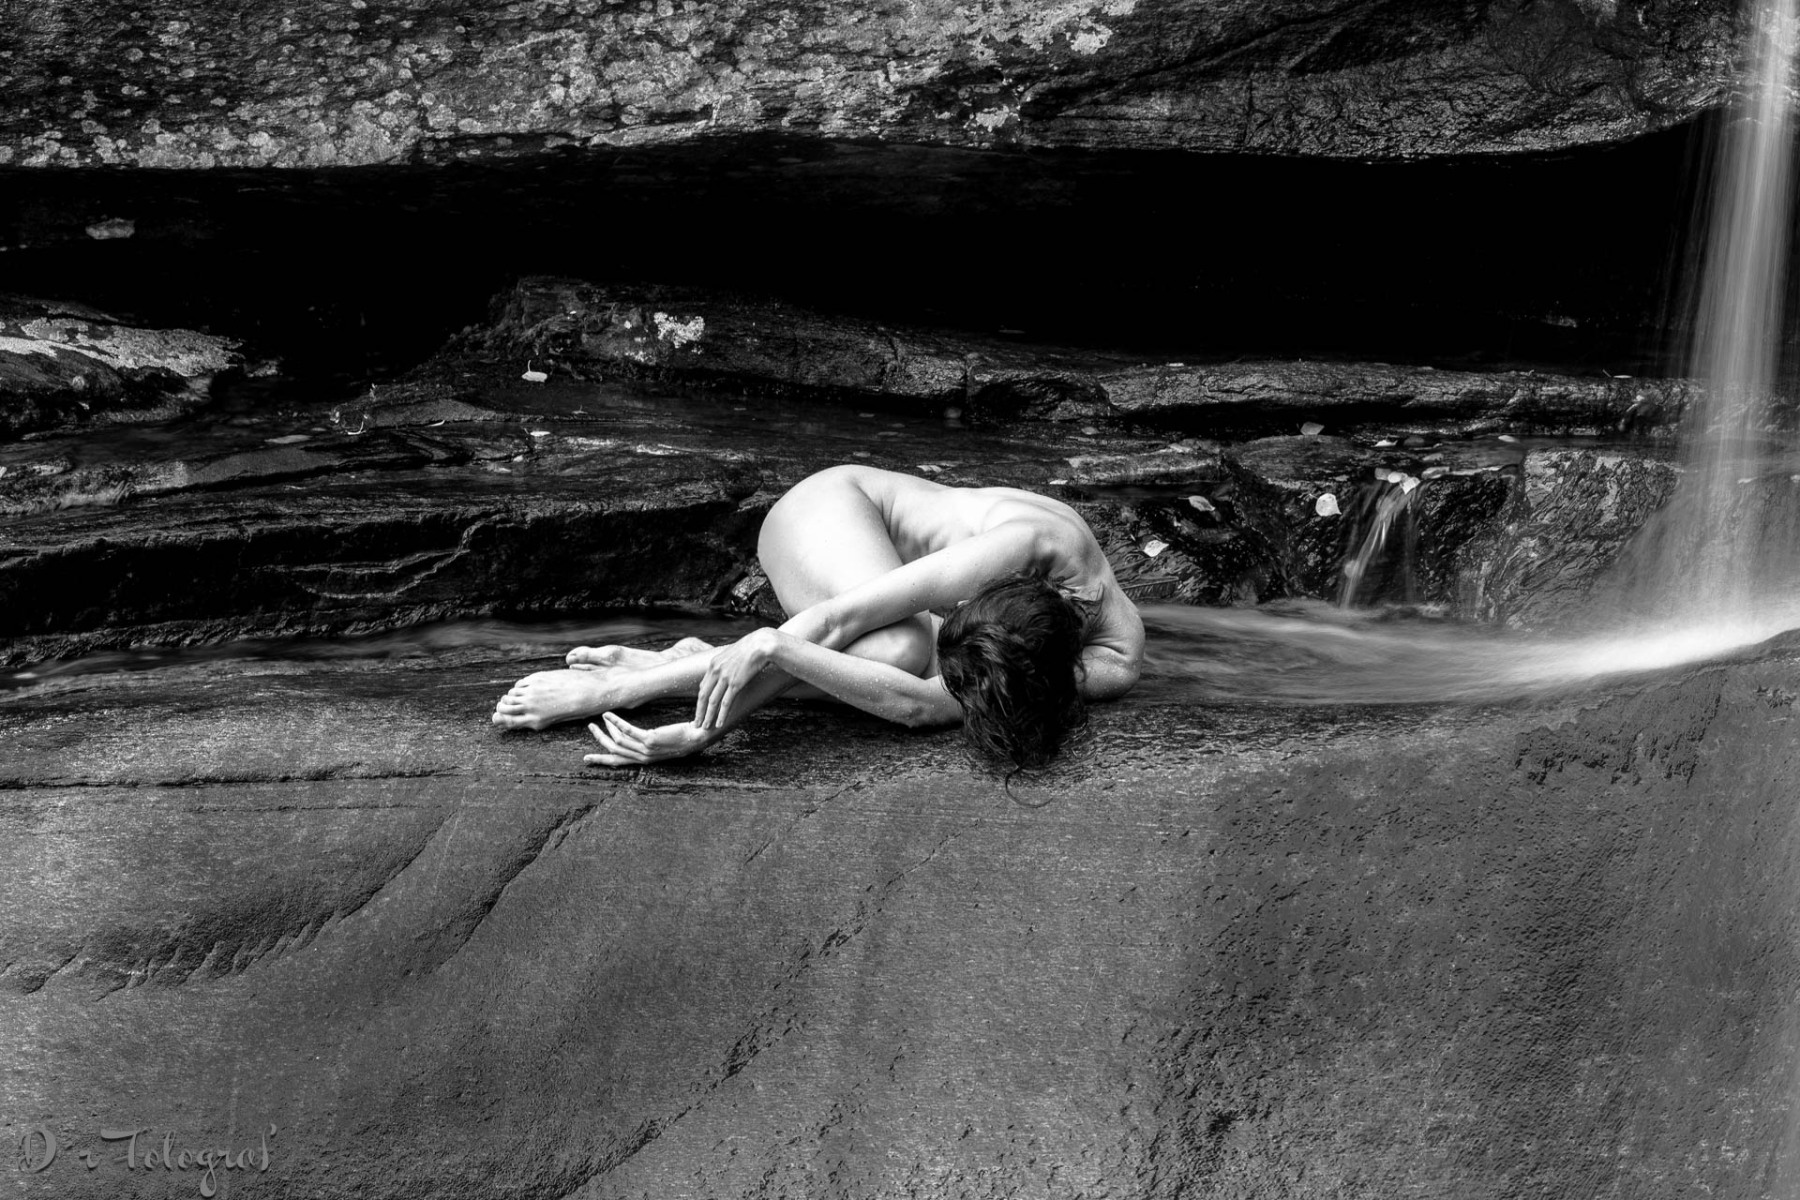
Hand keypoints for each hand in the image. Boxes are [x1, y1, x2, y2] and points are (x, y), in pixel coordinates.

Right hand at [584, 712, 715, 765]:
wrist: (697, 738)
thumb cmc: (682, 738)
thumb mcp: (661, 743)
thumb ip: (646, 741)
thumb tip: (636, 735)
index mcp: (644, 760)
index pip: (618, 761)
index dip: (601, 760)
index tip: (586, 758)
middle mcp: (643, 757)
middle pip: (614, 750)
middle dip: (600, 740)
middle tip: (590, 728)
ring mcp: (646, 749)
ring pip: (617, 740)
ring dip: (607, 728)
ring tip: (599, 719)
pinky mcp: (650, 739)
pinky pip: (627, 730)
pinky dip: (616, 722)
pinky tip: (609, 714)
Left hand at [694, 627, 781, 730]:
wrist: (761, 644)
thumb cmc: (751, 647)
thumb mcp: (733, 654)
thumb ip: (727, 663)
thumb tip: (729, 669)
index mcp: (714, 663)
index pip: (703, 686)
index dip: (701, 699)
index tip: (701, 709)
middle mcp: (716, 671)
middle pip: (703, 696)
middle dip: (699, 711)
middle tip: (697, 723)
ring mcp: (725, 678)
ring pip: (712, 702)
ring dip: (708, 716)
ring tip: (705, 727)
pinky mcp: (736, 684)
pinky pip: (726, 703)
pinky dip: (722, 715)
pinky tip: (719, 724)